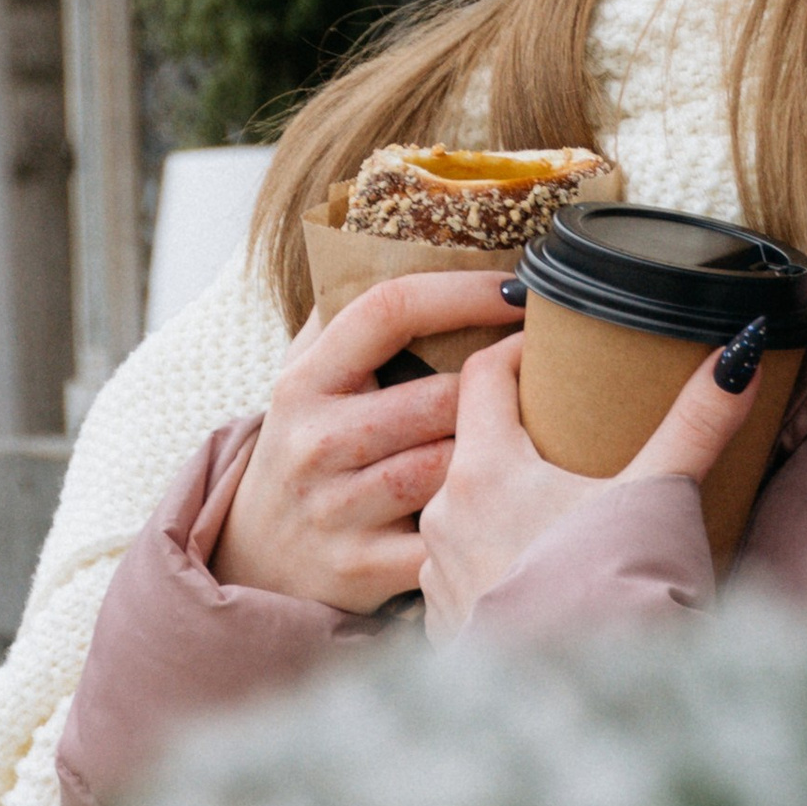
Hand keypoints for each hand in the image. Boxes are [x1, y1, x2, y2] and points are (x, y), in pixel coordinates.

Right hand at [211, 268, 521, 613]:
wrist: (256, 558)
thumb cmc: (306, 446)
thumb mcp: (306, 377)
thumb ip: (347, 314)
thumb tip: (416, 237)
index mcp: (304, 381)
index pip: (388, 309)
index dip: (462, 290)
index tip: (518, 285)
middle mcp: (316, 441)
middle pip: (438, 397)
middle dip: (501, 384)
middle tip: (550, 369)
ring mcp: (337, 508)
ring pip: (449, 466)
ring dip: (497, 451)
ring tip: (534, 434)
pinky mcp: (362, 568)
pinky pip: (446, 535)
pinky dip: (482, 521)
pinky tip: (508, 506)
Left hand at [417, 316, 774, 640]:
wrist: (598, 714)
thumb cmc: (622, 596)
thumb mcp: (663, 497)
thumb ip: (698, 422)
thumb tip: (740, 352)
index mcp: (485, 471)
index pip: (482, 376)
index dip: (515, 350)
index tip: (549, 347)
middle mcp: (445, 518)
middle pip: (468, 443)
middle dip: (511, 428)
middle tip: (560, 421)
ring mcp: (438, 578)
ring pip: (460, 511)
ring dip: (497, 498)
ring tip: (551, 500)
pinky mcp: (447, 628)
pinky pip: (459, 572)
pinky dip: (492, 558)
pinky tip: (534, 569)